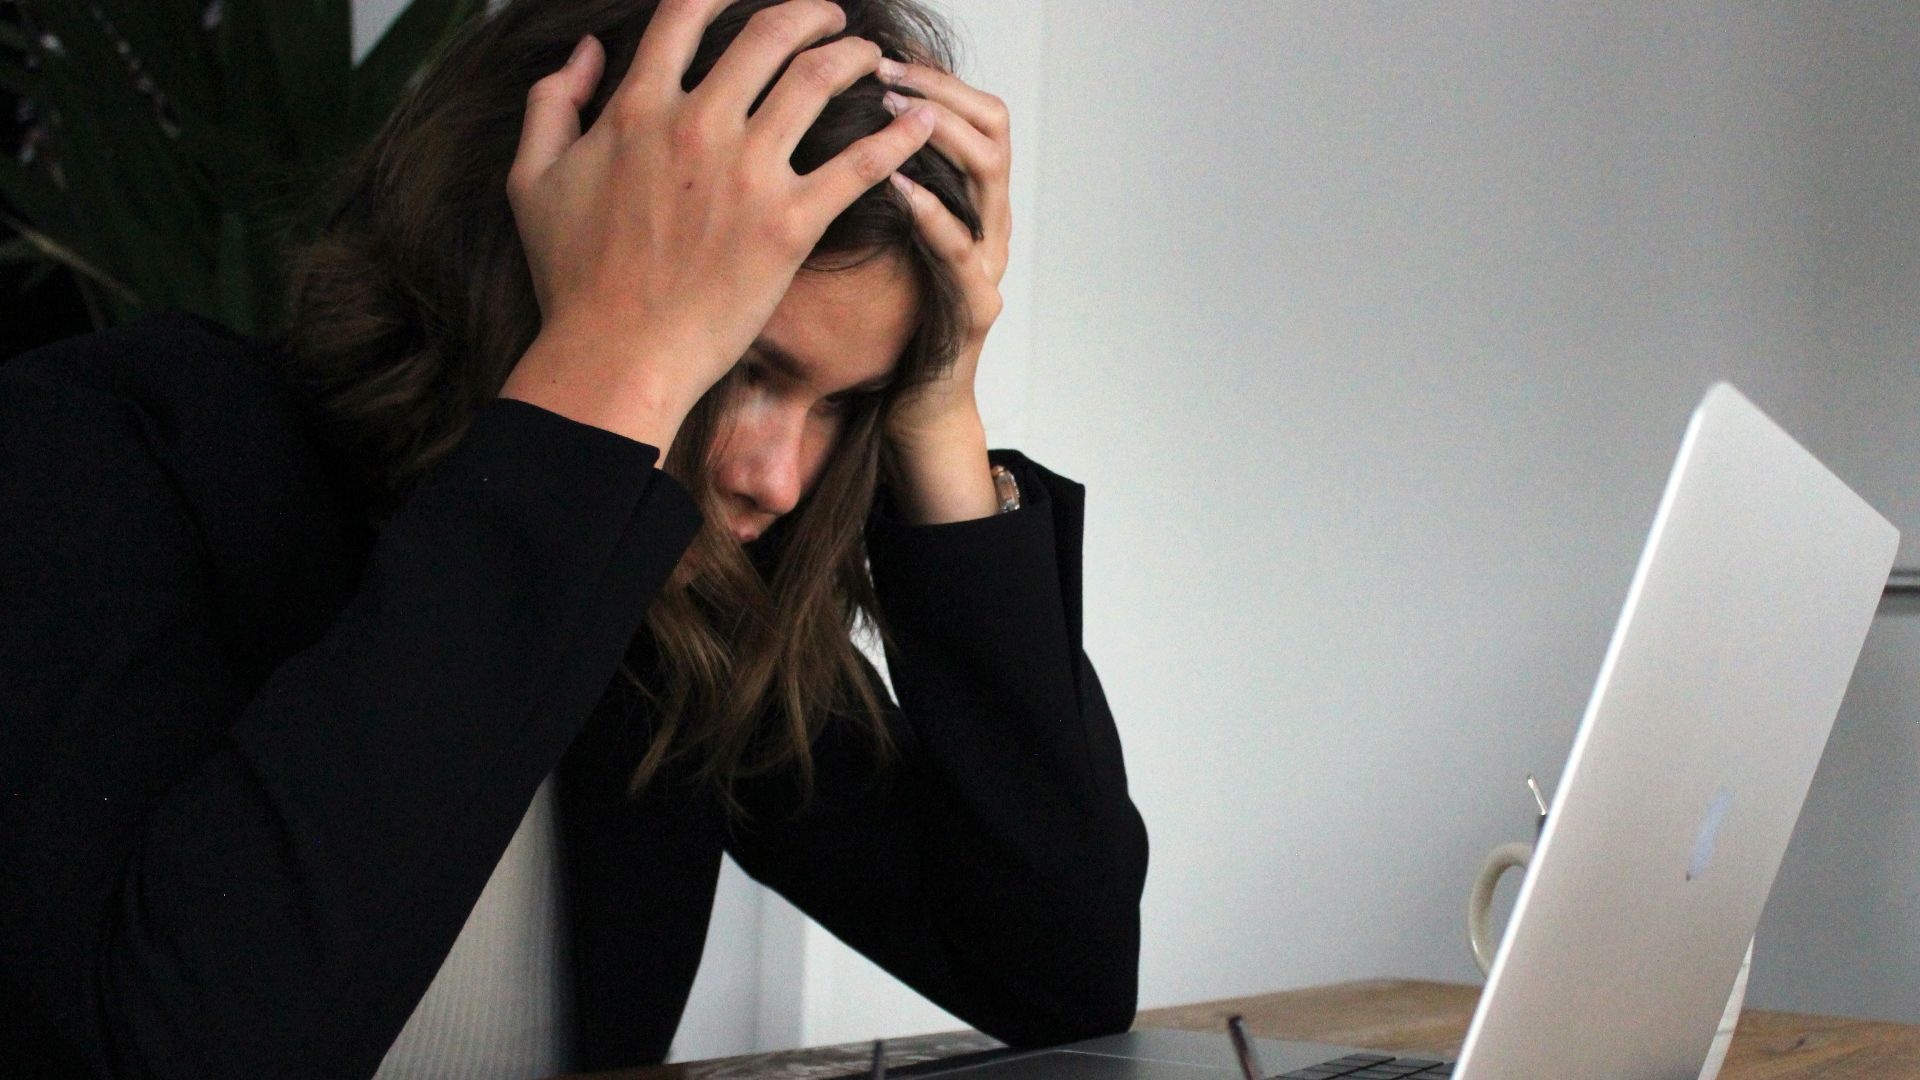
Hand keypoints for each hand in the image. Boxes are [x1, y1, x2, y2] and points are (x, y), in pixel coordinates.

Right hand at [499, 0, 937, 453]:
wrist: (615, 356)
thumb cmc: (573, 279)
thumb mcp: (532, 180)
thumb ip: (552, 103)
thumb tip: (586, 52)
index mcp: (637, 108)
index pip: (686, 14)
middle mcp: (697, 125)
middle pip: (769, 33)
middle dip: (810, 13)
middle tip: (831, 17)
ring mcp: (747, 174)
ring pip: (819, 81)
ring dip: (855, 56)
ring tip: (874, 58)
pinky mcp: (789, 225)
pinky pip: (860, 164)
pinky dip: (898, 135)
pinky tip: (921, 122)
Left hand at [880, 62, 1011, 521]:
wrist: (909, 407)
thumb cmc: (884, 320)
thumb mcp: (872, 237)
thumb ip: (862, 183)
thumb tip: (812, 117)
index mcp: (967, 200)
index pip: (974, 110)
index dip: (935, 76)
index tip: (883, 54)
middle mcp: (989, 222)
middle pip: (992, 126)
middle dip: (938, 90)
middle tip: (884, 71)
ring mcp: (989, 262)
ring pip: (990, 174)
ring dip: (939, 134)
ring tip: (889, 112)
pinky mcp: (976, 308)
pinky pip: (962, 250)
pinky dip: (931, 212)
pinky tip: (897, 185)